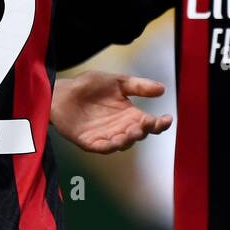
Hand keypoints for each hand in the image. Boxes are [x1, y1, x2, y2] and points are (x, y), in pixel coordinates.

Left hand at [51, 71, 172, 153]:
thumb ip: (139, 86)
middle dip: (144, 130)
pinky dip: (109, 146)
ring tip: (133, 131)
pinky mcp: (90, 142)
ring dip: (128, 140)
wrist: (62, 91)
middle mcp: (120, 128)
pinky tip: (115, 141)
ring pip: (122, 144)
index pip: (149, 123)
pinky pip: (102, 148)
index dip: (160, 123)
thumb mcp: (118, 81)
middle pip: (138, 135)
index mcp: (130, 115)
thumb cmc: (89, 86)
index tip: (167, 118)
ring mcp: (105, 136)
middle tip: (147, 123)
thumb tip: (163, 88)